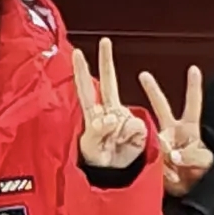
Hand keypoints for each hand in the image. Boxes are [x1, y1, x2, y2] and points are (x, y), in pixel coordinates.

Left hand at [68, 37, 149, 169]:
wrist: (118, 173)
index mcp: (92, 115)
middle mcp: (108, 111)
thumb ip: (97, 132)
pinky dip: (132, 137)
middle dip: (106, 60)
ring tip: (115, 146)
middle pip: (108, 81)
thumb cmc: (99, 160)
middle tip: (105, 41)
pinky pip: (137, 127)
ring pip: (125, 114)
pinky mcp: (137, 127)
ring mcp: (123, 117)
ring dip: (122, 131)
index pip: (85, 89)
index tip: (77, 53)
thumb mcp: (91, 149)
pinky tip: (127, 144)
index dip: (81, 71)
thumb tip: (111, 117)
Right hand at [139, 63, 211, 192]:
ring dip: (164, 152)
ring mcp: (161, 142)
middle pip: (161, 106)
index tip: (194, 69)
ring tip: (178, 170)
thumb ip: (192, 156)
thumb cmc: (201, 173)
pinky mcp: (152, 157)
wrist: (189, 192)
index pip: (193, 104)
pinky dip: (163, 170)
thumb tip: (173, 155)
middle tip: (143, 75)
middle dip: (152, 90)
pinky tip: (173, 177)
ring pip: (152, 135)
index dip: (193, 87)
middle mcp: (172, 131)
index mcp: (189, 128)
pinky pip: (152, 158)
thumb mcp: (205, 162)